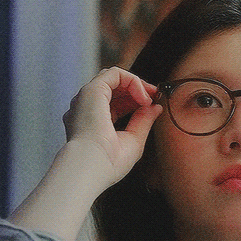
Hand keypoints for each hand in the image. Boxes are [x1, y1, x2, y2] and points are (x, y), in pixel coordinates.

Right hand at [61, 67, 162, 188]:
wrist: (92, 167)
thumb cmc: (109, 162)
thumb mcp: (133, 140)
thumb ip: (143, 121)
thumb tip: (155, 107)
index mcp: (91, 122)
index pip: (114, 103)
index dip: (135, 100)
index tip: (152, 104)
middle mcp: (86, 108)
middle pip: (114, 88)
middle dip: (137, 89)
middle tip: (155, 97)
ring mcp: (87, 98)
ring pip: (114, 78)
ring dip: (136, 84)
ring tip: (149, 98)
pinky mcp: (92, 90)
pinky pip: (115, 73)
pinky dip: (133, 81)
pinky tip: (142, 97)